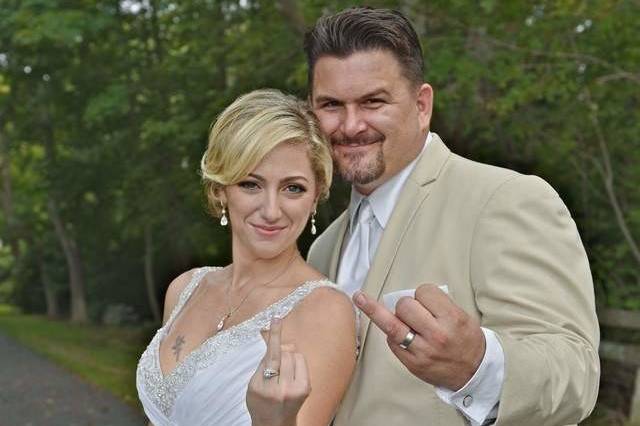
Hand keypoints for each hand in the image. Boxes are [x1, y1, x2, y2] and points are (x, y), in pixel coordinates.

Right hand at [247, 317, 310, 425]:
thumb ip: (264, 362)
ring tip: (283, 373)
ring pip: (295, 355)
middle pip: (285, 353)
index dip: (275, 335)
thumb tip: (277, 340)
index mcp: (264, 387)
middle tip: (275, 365)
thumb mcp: (253, 384)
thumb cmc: (261, 401)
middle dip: (280, 352)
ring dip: (289, 358)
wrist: (273, 424)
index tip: (276, 318)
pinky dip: (296, 364)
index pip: (271, 356)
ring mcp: (296, 389)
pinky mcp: (306, 388)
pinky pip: (301, 362)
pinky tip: (290, 375)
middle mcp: (281, 389)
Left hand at [353, 284, 485, 389]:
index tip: (426, 299)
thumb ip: (438, 304)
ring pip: (391, 323)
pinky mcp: (412, 364)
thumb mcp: (461, 315)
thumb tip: (408, 295)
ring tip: (360, 298)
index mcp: (452, 319)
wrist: (473, 372)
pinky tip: (398, 334)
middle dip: (406, 304)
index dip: (422, 293)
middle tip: (413, 313)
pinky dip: (391, 334)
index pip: (424, 291)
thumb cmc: (465, 339)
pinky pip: (391, 341)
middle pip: (404, 305)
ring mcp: (422, 351)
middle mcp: (436, 335)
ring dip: (379, 311)